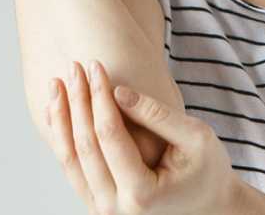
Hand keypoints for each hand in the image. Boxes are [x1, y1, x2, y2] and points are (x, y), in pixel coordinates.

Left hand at [45, 60, 242, 214]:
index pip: (109, 136)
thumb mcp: (195, 138)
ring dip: (61, 119)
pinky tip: (58, 111)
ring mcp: (103, 211)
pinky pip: (73, 169)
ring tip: (55, 84)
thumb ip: (157, 115)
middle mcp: (115, 209)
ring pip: (70, 160)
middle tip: (72, 66)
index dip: (100, 96)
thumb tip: (118, 90)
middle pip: (84, 147)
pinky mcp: (98, 205)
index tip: (96, 64)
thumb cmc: (208, 170)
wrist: (209, 208)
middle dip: (76, 102)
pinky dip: (62, 138)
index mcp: (141, 193)